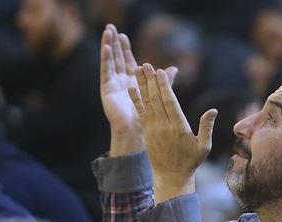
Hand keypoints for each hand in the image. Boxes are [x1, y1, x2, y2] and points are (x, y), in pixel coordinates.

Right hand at [99, 24, 176, 155]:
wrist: (140, 133)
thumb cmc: (151, 120)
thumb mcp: (160, 95)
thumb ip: (166, 81)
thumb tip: (175, 68)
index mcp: (133, 83)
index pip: (127, 61)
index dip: (125, 49)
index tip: (124, 36)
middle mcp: (122, 82)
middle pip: (117, 58)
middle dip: (114, 43)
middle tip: (111, 27)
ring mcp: (113, 85)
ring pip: (110, 61)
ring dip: (108, 46)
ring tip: (107, 31)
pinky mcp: (107, 90)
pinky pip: (106, 71)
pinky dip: (106, 59)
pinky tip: (106, 47)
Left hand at [128, 63, 217, 202]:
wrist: (171, 177)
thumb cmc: (191, 162)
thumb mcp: (203, 147)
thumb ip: (206, 127)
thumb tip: (212, 110)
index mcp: (179, 128)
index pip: (170, 102)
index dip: (164, 86)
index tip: (161, 71)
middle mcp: (163, 127)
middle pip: (156, 99)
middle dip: (151, 80)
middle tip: (146, 64)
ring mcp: (153, 129)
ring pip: (147, 103)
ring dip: (142, 85)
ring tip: (138, 69)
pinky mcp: (147, 132)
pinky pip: (140, 113)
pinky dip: (136, 100)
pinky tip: (131, 88)